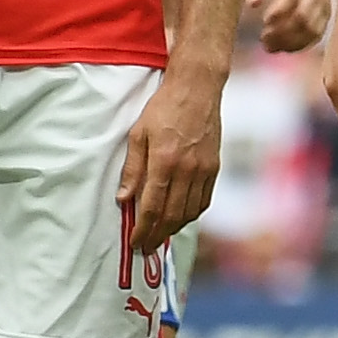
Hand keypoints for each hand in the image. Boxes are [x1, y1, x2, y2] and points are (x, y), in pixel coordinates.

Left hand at [119, 64, 223, 251]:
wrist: (197, 89)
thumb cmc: (163, 108)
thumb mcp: (138, 134)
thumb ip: (132, 169)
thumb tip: (123, 199)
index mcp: (165, 162)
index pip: (152, 207)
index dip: (143, 229)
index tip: (135, 243)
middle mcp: (187, 170)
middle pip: (172, 215)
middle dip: (158, 235)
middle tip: (146, 248)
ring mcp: (204, 169)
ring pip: (190, 211)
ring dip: (175, 228)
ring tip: (161, 235)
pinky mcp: (215, 167)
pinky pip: (204, 200)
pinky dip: (192, 214)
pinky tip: (182, 217)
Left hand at [246, 0, 333, 53]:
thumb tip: (252, 4)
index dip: (278, 11)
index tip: (263, 21)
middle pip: (302, 16)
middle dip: (282, 32)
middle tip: (264, 39)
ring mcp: (324, 4)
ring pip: (311, 29)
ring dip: (290, 42)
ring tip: (270, 46)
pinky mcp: (327, 15)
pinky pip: (316, 35)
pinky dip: (300, 45)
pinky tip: (284, 47)